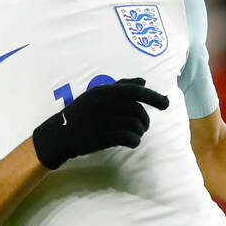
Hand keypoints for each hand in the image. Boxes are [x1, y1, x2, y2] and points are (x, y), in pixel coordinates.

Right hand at [32, 77, 168, 169]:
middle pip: (137, 110)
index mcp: (105, 91)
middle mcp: (105, 103)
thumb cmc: (81, 114)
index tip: (166, 104)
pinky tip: (131, 143)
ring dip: (139, 132)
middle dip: (145, 120)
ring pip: (135, 125)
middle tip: (142, 127)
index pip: (135, 91)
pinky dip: (134, 141)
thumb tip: (143, 82)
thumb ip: (120, 86)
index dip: (153, 97)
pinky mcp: (103, 137)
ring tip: (135, 134)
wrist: (60, 134)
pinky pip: (129, 138)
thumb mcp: (97, 95)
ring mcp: (104, 120)